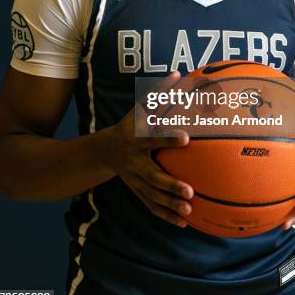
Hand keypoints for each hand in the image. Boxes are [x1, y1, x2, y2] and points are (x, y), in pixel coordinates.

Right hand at [109, 71, 193, 227]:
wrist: (104, 151)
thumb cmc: (130, 125)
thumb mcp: (140, 108)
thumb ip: (159, 93)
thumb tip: (178, 73)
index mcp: (137, 139)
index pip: (154, 138)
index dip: (169, 137)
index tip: (187, 138)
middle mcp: (134, 162)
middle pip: (152, 175)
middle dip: (170, 184)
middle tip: (189, 190)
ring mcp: (135, 180)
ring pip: (152, 195)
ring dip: (170, 204)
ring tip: (190, 209)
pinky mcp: (137, 191)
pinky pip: (152, 205)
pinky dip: (166, 215)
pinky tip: (184, 221)